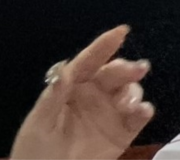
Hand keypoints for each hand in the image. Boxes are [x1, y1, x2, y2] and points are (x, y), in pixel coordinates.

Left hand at [11, 26, 152, 159]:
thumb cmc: (35, 153)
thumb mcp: (38, 125)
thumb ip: (53, 98)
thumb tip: (65, 71)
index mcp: (71, 90)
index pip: (88, 63)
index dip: (103, 46)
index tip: (122, 31)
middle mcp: (93, 97)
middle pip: (114, 74)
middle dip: (126, 69)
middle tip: (136, 71)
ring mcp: (109, 114)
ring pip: (129, 92)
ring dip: (133, 92)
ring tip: (129, 105)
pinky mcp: (122, 133)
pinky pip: (138, 117)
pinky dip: (144, 111)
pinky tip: (142, 111)